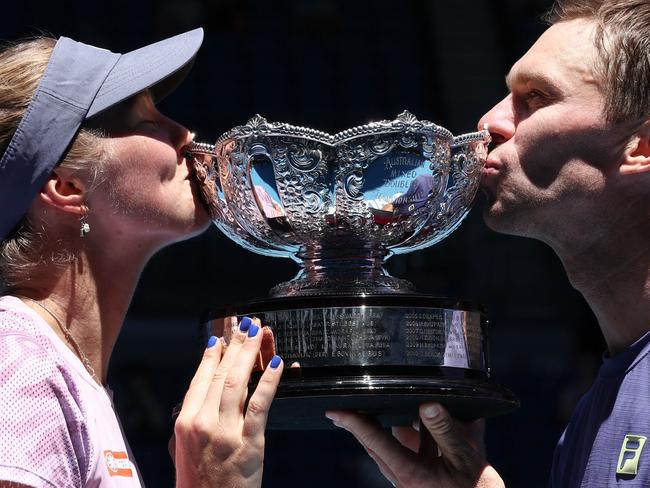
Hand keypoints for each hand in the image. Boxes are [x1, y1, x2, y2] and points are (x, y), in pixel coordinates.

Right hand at [172, 316, 283, 487]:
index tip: (221, 336)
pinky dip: (270, 380)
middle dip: (235, 343)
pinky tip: (278, 363)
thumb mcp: (184, 451)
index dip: (212, 354)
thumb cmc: (198, 485)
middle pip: (220, 373)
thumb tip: (201, 398)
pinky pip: (261, 403)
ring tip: (260, 331)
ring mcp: (225, 431)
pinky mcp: (248, 441)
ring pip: (238, 381)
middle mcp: (201, 423)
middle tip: (245, 322)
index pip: (200, 378)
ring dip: (251, 352)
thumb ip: (192, 423)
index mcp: (184, 423)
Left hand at [326, 403, 503, 487]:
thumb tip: (426, 405)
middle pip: (373, 445)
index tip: (334, 411)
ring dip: (376, 431)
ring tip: (365, 411)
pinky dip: (399, 436)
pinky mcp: (418, 480)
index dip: (353, 422)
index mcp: (410, 472)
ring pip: (385, 451)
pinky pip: (402, 454)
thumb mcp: (466, 456)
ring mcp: (409, 480)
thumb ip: (445, 430)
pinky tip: (411, 419)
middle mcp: (403, 478)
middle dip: (357, 426)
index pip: (374, 440)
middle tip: (339, 408)